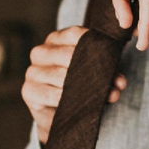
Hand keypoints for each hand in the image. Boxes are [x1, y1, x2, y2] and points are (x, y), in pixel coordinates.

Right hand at [22, 25, 126, 143]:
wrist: (60, 115)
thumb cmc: (78, 87)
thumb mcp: (92, 72)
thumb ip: (105, 70)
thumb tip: (120, 82)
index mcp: (55, 40)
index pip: (75, 34)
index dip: (95, 44)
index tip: (113, 57)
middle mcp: (40, 52)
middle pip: (69, 54)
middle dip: (96, 70)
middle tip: (118, 84)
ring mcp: (32, 71)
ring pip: (62, 75)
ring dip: (88, 88)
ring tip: (110, 96)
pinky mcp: (29, 91)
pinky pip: (53, 94)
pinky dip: (71, 100)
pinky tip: (84, 104)